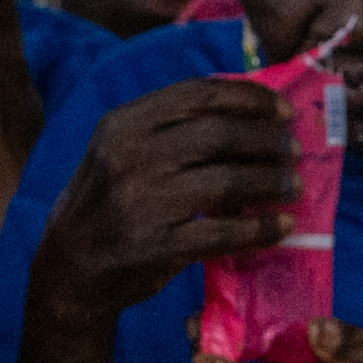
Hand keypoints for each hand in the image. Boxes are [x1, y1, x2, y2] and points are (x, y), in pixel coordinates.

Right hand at [30, 75, 300, 322]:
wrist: (69, 268)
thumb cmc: (107, 202)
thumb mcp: (120, 151)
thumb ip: (169, 128)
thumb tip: (248, 110)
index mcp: (123, 124)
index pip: (198, 94)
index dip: (249, 97)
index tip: (283, 109)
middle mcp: (130, 156)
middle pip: (219, 134)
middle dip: (267, 140)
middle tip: (293, 149)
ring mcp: (143, 202)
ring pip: (227, 181)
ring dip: (270, 181)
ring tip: (293, 184)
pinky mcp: (158, 246)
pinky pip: (224, 233)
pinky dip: (261, 228)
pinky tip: (282, 225)